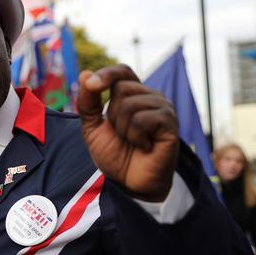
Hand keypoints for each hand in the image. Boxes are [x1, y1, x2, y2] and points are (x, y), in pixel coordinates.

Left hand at [77, 64, 178, 201]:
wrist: (130, 183)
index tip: (91, 85)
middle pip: (121, 88)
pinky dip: (135, 136)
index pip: (122, 71)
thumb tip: (85, 73)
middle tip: (121, 134)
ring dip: (123, 128)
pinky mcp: (170, 123)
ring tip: (133, 141)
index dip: (107, 74)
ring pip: (131, 103)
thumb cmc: (115, 154)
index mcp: (133, 95)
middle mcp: (150, 97)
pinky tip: (144, 146)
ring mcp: (163, 108)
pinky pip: (143, 118)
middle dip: (112, 114)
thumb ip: (87, 102)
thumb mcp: (92, 127)